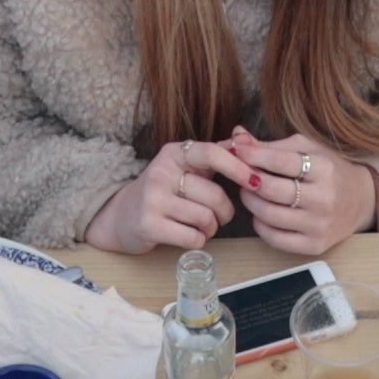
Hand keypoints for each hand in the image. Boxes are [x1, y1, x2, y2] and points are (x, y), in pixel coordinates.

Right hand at [83, 141, 244, 255]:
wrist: (122, 216)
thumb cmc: (164, 190)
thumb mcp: (186, 167)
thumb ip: (217, 153)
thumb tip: (245, 138)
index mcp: (174, 153)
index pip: (212, 153)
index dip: (238, 168)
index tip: (256, 181)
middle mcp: (161, 172)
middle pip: (215, 196)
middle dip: (225, 212)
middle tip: (218, 216)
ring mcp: (153, 199)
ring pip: (206, 218)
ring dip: (211, 228)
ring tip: (201, 226)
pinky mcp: (149, 225)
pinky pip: (193, 238)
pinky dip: (198, 240)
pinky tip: (188, 235)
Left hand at [226, 131, 378, 253]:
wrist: (360, 201)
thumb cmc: (329, 170)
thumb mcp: (306, 149)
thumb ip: (271, 146)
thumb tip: (237, 138)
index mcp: (324, 169)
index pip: (281, 161)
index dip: (254, 155)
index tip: (237, 150)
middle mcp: (324, 198)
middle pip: (272, 190)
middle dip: (248, 180)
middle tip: (240, 174)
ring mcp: (320, 224)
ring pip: (270, 215)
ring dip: (250, 202)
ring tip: (249, 192)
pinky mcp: (315, 245)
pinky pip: (276, 238)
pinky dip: (260, 225)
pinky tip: (261, 214)